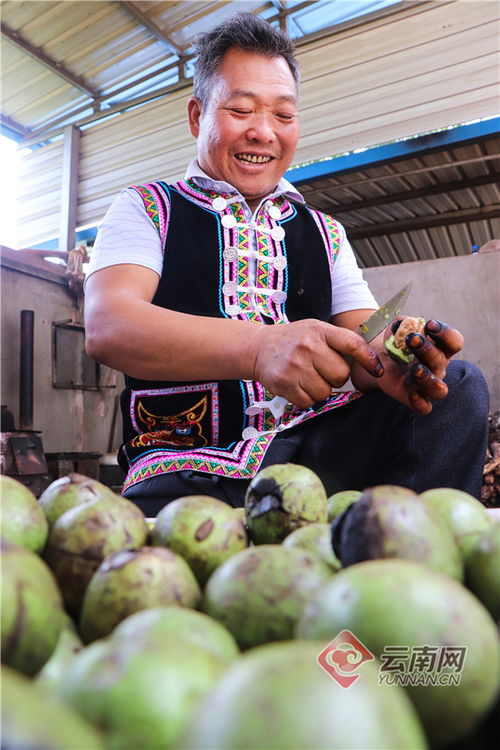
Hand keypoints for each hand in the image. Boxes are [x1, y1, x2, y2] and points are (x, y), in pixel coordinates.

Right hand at [251, 318, 383, 408]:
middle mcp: (308, 346)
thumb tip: (371, 361)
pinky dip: (306, 398)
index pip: (352, 344)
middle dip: (335, 377)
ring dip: (320, 389)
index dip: (369, 359)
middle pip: (341, 375)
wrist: (259, 347)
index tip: (378, 371)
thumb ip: (339, 342)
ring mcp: (295, 365)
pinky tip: (297, 384)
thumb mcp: (316, 330)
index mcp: (320, 331)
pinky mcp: (284, 383)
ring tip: (306, 376)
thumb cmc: (295, 340)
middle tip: (321, 370)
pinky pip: (308, 401)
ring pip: (325, 391)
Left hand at [354, 318, 463, 413]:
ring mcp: (427, 385)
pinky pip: (424, 407)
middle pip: (441, 361)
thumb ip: (402, 324)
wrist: (380, 359)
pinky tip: (412, 393)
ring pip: (439, 389)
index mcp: (440, 348)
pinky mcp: (413, 398)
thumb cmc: (396, 340)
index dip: (446, 333)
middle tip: (412, 339)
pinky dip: (420, 402)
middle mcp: (438, 367)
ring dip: (428, 378)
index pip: (454, 342)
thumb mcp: (397, 328)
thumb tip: (399, 326)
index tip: (430, 324)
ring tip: (415, 369)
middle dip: (428, 349)